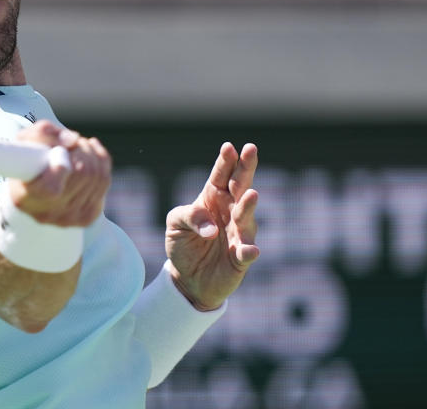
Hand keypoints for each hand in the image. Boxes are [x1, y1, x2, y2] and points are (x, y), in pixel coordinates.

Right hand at [9, 120, 110, 227]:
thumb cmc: (25, 164)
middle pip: (82, 173)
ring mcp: (69, 219)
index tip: (62, 151)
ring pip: (97, 176)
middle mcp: (48, 214)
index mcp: (26, 199)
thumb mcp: (23, 142)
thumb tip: (72, 139)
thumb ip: (42, 134)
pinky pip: (104, 182)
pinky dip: (101, 161)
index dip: (61, 165)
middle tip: (73, 142)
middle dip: (81, 149)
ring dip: (91, 153)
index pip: (51, 188)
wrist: (31, 194)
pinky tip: (91, 153)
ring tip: (79, 146)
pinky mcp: (87, 217)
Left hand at [165, 142, 259, 310]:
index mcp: (212, 198)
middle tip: (251, 149)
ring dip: (248, 207)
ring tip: (250, 194)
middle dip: (246, 168)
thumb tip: (211, 228)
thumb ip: (189, 217)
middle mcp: (230, 212)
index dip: (226, 162)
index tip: (229, 147)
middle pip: (240, 186)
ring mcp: (238, 234)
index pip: (220, 176)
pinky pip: (246, 253)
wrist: (187, 279)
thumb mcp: (175, 224)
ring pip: (246, 218)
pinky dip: (248, 250)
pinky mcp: (241, 258)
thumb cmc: (183, 244)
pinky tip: (250, 249)